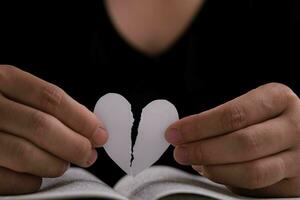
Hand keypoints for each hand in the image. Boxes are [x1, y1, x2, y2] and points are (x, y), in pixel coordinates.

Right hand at [0, 65, 107, 193]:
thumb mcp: (11, 89)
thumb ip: (43, 104)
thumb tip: (88, 126)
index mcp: (1, 79)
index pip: (51, 98)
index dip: (82, 119)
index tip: (100, 133)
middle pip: (41, 126)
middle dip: (74, 144)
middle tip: (88, 154)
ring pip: (24, 153)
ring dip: (54, 163)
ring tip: (64, 164)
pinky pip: (3, 177)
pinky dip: (28, 181)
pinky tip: (37, 178)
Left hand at [166, 83, 299, 196]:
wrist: (298, 132)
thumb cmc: (265, 117)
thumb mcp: (251, 107)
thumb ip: (223, 119)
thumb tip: (184, 134)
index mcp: (278, 98)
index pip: (234, 114)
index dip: (199, 126)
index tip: (175, 132)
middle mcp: (295, 127)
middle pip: (243, 143)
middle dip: (203, 150)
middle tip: (180, 152)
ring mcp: (299, 157)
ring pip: (252, 171)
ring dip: (214, 169)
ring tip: (194, 163)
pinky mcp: (296, 183)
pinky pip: (257, 187)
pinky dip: (229, 180)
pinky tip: (214, 172)